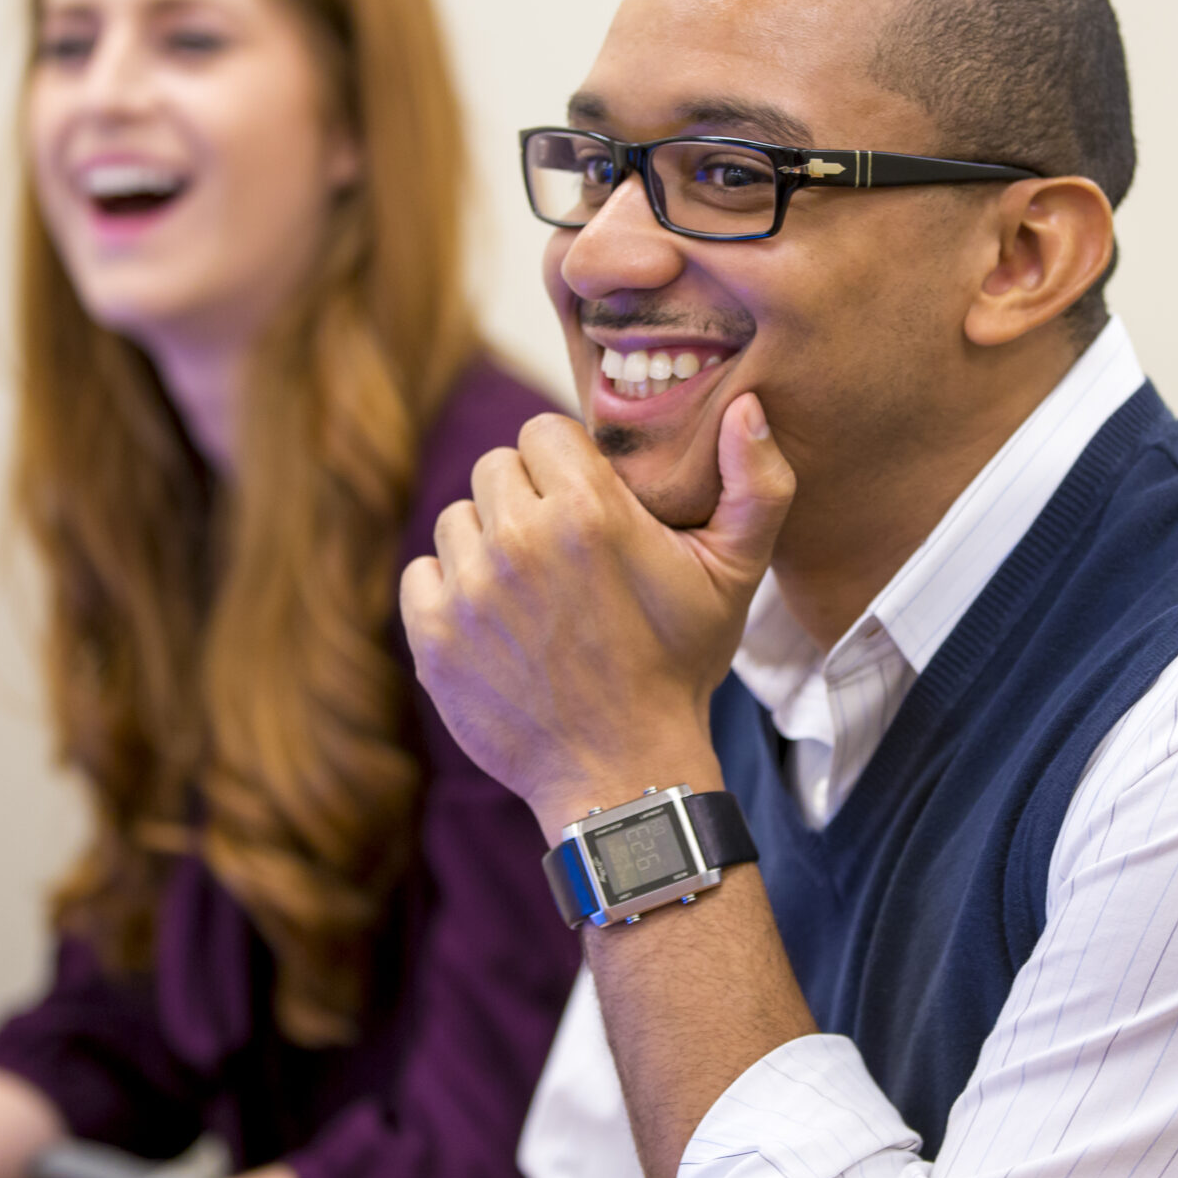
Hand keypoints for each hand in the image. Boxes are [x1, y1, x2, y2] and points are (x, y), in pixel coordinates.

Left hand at [402, 396, 794, 834]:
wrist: (625, 771)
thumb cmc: (682, 666)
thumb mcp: (737, 575)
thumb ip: (756, 485)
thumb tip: (745, 406)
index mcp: (588, 510)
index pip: (543, 431)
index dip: (568, 465)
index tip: (589, 506)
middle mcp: (520, 540)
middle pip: (496, 467)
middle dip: (527, 499)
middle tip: (563, 553)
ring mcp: (469, 590)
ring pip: (457, 519)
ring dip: (488, 545)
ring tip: (532, 594)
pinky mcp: (433, 636)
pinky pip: (421, 574)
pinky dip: (449, 592)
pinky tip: (495, 624)